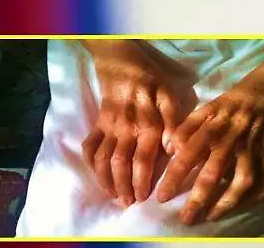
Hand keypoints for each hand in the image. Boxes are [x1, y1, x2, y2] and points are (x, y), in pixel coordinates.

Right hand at [82, 41, 187, 205]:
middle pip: (119, 163)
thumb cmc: (151, 80)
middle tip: (128, 202)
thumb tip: (174, 149)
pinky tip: (98, 175)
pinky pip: (90, 146)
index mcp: (146, 124)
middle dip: (123, 186)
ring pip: (102, 158)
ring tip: (113, 195)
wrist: (120, 61)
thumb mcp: (169, 95)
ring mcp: (108, 126)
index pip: (143, 159)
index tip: (144, 197)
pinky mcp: (97, 123)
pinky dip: (91, 163)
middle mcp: (125, 128)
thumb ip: (173, 123)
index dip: (142, 181)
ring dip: (106, 179)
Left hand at [156, 78, 263, 224]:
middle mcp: (231, 141)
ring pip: (242, 182)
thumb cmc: (226, 106)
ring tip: (211, 217)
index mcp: (211, 128)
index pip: (188, 156)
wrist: (263, 96)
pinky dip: (253, 199)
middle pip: (214, 174)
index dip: (174, 178)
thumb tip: (169, 151)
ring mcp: (253, 151)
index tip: (161, 197)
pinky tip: (238, 208)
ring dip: (227, 203)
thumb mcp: (201, 111)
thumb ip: (183, 130)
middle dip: (198, 199)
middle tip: (186, 218)